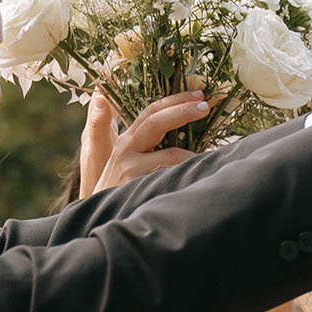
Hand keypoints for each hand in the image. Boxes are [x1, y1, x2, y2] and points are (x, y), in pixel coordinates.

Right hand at [80, 89, 211, 193]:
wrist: (99, 215)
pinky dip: (187, 174)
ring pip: (171, 153)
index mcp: (127, 140)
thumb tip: (155, 121)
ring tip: (212, 154)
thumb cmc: (118, 189)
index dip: (175, 101)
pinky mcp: (136, 185)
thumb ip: (144, 144)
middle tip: (205, 106)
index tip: (198, 96)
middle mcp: (126, 148)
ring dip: (194, 153)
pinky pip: (170, 176)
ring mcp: (131, 167)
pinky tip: (200, 175)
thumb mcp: (124, 161)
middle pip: (155, 121)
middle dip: (181, 110)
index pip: (151, 112)